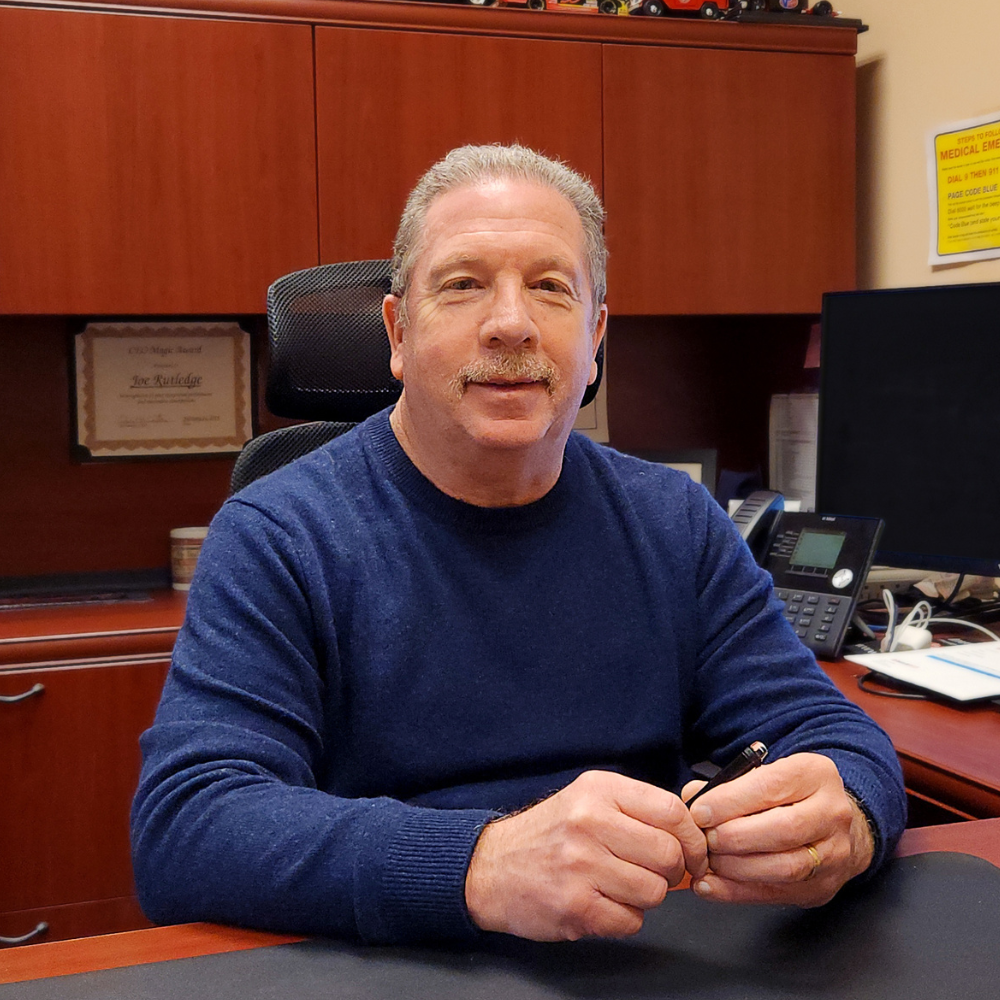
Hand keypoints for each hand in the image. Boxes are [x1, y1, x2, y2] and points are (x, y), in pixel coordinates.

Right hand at [465, 770, 708, 940]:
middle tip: (654, 873)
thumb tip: (690, 835)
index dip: (693, 838)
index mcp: (599, 790)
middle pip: (668, 854)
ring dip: (644, 897)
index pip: (671, 811)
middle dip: (671, 871)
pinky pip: (630, 921)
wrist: (491, 866)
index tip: (693, 853)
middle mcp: (590, 822)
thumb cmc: (548, 834)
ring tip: (619, 887)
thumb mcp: (587, 800)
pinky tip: (601, 904)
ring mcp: (582, 864)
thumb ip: (636, 810)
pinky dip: (623, 918)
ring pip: (653, 891)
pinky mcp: (575, 905)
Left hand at [682, 752, 873, 906]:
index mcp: (815, 774)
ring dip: (737, 867)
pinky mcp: (823, 887)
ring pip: (784, 867)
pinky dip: (737, 892)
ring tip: (708, 861)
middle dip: (735, 836)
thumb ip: (729, 784)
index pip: (771, 786)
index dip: (730, 801)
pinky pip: (777, 894)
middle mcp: (831, 813)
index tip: (699, 811)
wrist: (837, 825)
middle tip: (705, 839)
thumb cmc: (791, 795)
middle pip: (783, 829)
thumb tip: (692, 797)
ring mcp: (834, 854)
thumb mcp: (768, 774)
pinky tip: (710, 885)